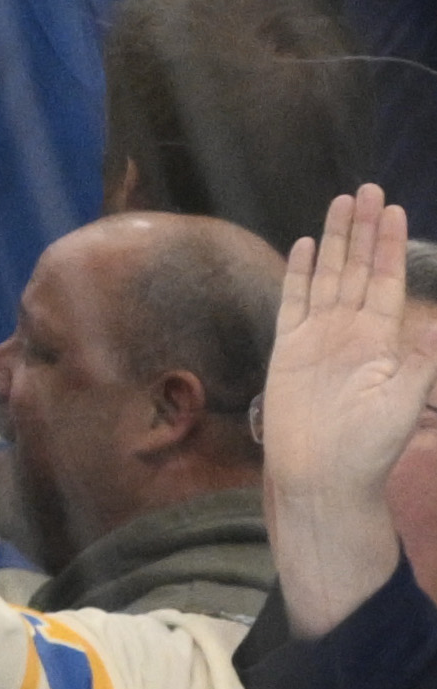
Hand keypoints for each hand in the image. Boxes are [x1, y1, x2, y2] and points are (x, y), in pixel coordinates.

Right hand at [260, 188, 432, 639]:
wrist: (325, 477)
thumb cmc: (370, 445)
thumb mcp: (411, 394)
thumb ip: (424, 356)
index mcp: (381, 338)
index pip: (385, 279)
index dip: (389, 245)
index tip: (393, 209)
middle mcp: (349, 331)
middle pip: (356, 268)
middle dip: (363, 230)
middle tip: (367, 189)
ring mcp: (317, 339)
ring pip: (327, 277)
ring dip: (335, 240)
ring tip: (340, 203)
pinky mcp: (288, 352)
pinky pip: (293, 304)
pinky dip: (300, 275)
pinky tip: (307, 247)